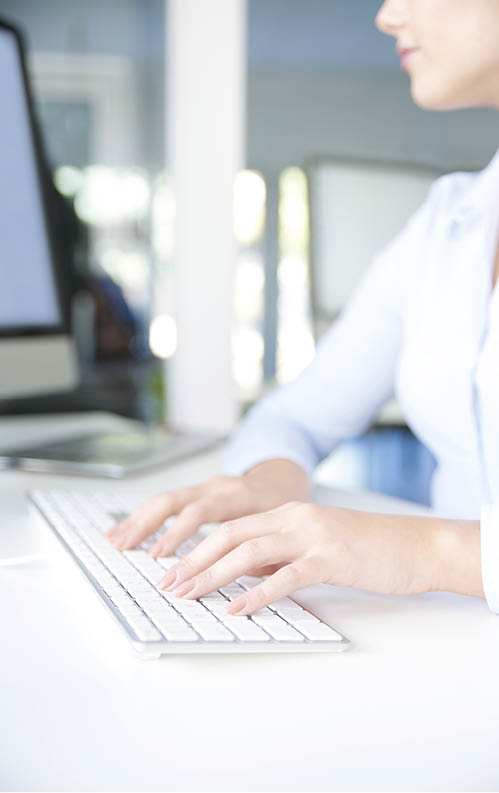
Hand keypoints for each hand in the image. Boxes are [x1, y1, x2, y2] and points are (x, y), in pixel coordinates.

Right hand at [105, 460, 309, 555]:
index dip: (179, 533)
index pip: (202, 511)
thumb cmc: (282, 507)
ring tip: (114, 541)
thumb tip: (247, 577)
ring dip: (137, 520)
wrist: (282, 479)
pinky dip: (143, 517)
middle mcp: (214, 487)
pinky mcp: (195, 493)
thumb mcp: (280, 527)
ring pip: (164, 500)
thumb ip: (263, 550)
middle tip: (126, 548)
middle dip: (147, 525)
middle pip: (174, 501)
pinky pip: (165, 503)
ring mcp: (202, 488)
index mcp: (236, 494)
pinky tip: (124, 532)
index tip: (161, 555)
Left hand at [156, 502, 442, 614]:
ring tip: (190, 596)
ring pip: (250, 552)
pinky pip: (286, 576)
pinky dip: (257, 593)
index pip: (232, 528)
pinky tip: (237, 608)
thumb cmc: (367, 550)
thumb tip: (243, 574)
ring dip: (214, 575)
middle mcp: (295, 519)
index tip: (174, 571)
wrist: (415, 546)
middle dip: (195, 561)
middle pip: (231, 535)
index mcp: (289, 514)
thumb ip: (280, 555)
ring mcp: (312, 536)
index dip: (199, 549)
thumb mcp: (315, 547)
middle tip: (170, 585)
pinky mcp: (331, 559)